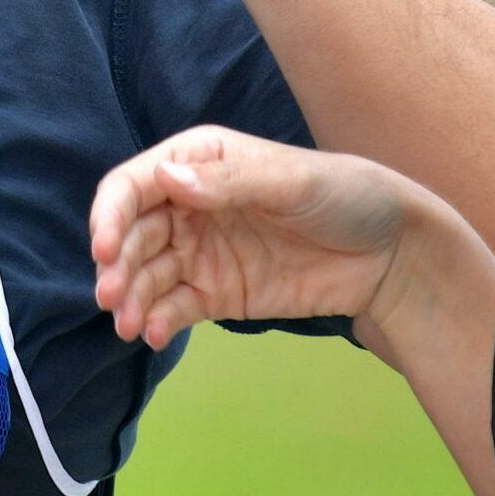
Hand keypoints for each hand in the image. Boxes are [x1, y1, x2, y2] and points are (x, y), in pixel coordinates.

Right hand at [90, 127, 422, 348]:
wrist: (390, 255)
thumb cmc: (345, 195)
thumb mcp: (291, 182)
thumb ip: (229, 183)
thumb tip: (166, 177)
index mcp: (199, 161)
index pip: (135, 184)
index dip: (111, 214)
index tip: (103, 249)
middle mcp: (189, 204)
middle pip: (132, 234)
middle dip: (115, 264)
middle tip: (111, 298)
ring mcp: (200, 251)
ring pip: (146, 274)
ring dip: (131, 298)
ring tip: (129, 326)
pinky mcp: (216, 293)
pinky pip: (174, 307)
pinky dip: (158, 321)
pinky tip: (155, 334)